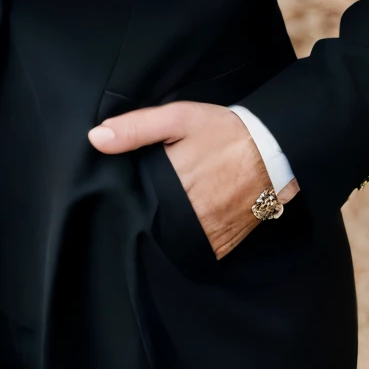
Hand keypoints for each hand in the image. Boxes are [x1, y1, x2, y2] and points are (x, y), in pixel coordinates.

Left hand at [88, 102, 295, 258]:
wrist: (273, 149)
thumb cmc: (222, 131)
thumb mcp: (178, 118)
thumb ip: (136, 128)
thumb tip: (95, 138)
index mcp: (173, 184)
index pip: (134, 203)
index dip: (125, 197)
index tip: (121, 190)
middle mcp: (190, 215)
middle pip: (151, 225)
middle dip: (144, 214)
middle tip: (147, 197)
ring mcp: (208, 233)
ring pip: (172, 241)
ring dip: (165, 229)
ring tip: (165, 209)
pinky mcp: (224, 243)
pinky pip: (196, 250)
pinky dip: (187, 240)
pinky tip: (185, 221)